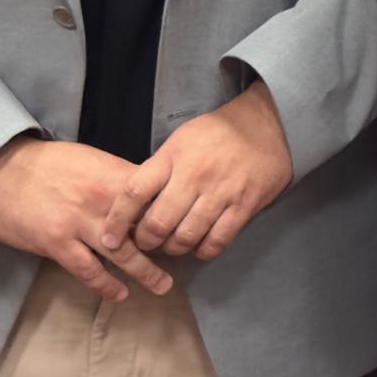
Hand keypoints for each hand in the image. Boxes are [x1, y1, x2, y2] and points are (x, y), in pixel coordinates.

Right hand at [0, 136, 173, 300]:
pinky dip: (106, 284)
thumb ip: (118, 178)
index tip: (188, 227)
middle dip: (167, 247)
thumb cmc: (47, 164)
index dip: (174, 214)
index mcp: (114, 176)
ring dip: (145, 272)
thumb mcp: (90, 160)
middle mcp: (102, 200)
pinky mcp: (57, 242)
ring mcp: (79, 223)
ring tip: (163, 286)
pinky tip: (120, 293)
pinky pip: (88, 269)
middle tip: (185, 260)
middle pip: (145, 228)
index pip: (156, 198)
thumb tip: (147, 194)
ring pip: (122, 254)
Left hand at [127, 85, 292, 259]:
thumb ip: (159, 169)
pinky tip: (198, 245)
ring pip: (185, 237)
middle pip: (158, 223)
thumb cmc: (218, 133)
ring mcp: (221, 193)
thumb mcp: (181, 140)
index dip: (117, 220)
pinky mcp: (244, 207)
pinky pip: (217, 242)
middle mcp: (195, 176)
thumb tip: (136, 203)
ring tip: (170, 245)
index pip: (134, 193)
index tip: (108, 238)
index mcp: (173, 157)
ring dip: (172, 249)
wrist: (268, 126)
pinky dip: (202, 251)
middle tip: (145, 242)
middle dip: (145, 241)